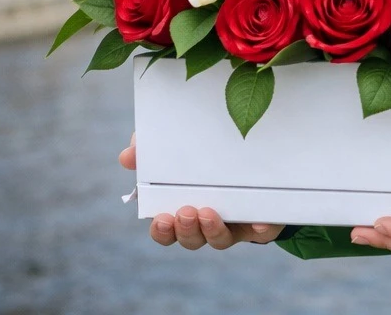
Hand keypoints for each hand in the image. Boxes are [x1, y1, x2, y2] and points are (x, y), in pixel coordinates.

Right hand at [119, 132, 283, 249]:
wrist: (257, 165)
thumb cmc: (207, 160)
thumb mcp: (179, 151)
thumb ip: (151, 151)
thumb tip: (127, 155)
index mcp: (184, 210)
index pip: (166, 231)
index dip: (161, 231)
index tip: (161, 218)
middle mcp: (206, 224)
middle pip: (190, 239)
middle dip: (185, 230)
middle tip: (185, 213)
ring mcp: (234, 225)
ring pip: (219, 239)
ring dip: (212, 229)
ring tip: (208, 212)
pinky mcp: (262, 221)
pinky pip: (263, 231)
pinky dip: (261, 228)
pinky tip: (260, 221)